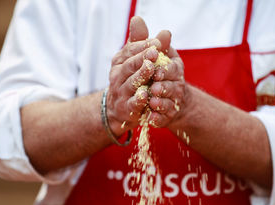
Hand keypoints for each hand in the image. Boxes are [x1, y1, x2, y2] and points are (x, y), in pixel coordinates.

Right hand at [106, 17, 160, 134]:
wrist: (119, 108)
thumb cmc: (132, 78)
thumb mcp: (136, 59)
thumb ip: (144, 44)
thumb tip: (153, 26)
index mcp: (119, 61)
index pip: (129, 51)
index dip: (143, 46)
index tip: (157, 42)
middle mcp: (118, 76)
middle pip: (129, 66)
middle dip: (142, 58)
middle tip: (155, 52)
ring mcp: (121, 93)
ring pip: (131, 84)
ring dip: (141, 76)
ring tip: (150, 68)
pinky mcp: (126, 108)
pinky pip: (133, 104)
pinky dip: (138, 100)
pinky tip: (145, 95)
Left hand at [147, 32, 185, 127]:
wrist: (166, 97)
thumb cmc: (159, 71)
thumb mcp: (154, 54)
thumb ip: (146, 40)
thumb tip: (136, 19)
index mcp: (174, 68)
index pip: (171, 67)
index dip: (163, 68)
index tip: (154, 68)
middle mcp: (175, 85)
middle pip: (171, 86)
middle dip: (163, 87)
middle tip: (154, 87)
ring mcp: (172, 102)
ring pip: (168, 103)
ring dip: (160, 103)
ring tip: (152, 102)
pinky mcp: (166, 116)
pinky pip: (163, 118)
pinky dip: (157, 118)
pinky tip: (150, 117)